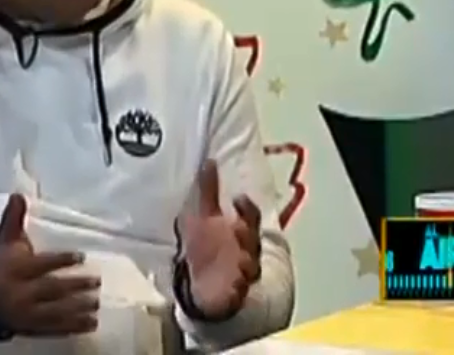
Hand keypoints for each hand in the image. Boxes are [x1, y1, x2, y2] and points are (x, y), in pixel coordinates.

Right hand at [0, 193, 100, 336]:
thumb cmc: (2, 265)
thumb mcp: (5, 241)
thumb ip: (14, 219)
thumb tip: (18, 194)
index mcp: (15, 270)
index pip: (40, 265)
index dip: (61, 261)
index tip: (81, 256)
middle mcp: (20, 293)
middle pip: (50, 290)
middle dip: (74, 286)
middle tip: (96, 281)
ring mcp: (26, 314)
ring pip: (55, 312)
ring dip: (78, 308)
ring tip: (96, 302)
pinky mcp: (33, 328)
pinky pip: (55, 329)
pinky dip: (74, 326)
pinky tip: (91, 322)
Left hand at [181, 160, 261, 317]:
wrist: (199, 283)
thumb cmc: (204, 245)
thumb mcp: (202, 216)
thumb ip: (207, 190)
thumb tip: (209, 161)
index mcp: (238, 229)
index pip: (251, 216)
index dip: (247, 208)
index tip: (237, 198)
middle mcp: (245, 249)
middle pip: (253, 240)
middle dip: (248, 233)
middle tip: (238, 227)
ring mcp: (242, 271)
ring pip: (251, 264)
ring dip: (245, 259)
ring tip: (238, 257)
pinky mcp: (236, 292)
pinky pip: (241, 289)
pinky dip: (239, 285)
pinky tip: (235, 280)